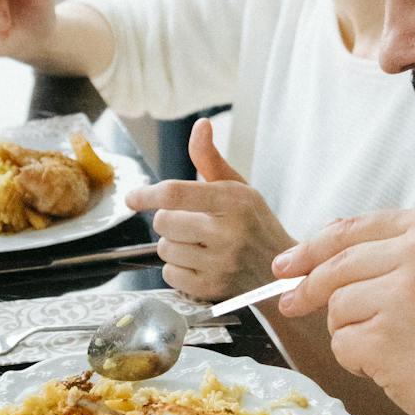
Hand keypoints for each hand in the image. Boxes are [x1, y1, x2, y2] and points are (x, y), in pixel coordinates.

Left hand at [125, 118, 294, 299]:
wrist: (283, 272)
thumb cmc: (254, 223)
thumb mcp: (238, 187)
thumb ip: (210, 159)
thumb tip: (200, 125)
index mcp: (234, 200)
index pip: (175, 194)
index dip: (147, 194)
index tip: (132, 198)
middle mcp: (228, 232)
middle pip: (164, 222)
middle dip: (168, 220)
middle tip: (189, 222)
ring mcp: (220, 264)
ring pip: (165, 249)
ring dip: (173, 244)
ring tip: (197, 243)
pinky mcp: (212, 289)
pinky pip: (170, 274)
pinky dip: (177, 268)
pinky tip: (198, 262)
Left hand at [274, 209, 414, 414]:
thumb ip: (398, 255)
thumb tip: (329, 252)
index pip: (353, 229)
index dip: (313, 248)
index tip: (288, 263)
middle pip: (335, 265)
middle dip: (306, 287)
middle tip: (288, 303)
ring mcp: (397, 293)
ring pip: (336, 308)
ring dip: (352, 334)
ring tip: (396, 351)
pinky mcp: (382, 337)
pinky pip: (343, 345)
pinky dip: (359, 362)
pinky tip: (395, 369)